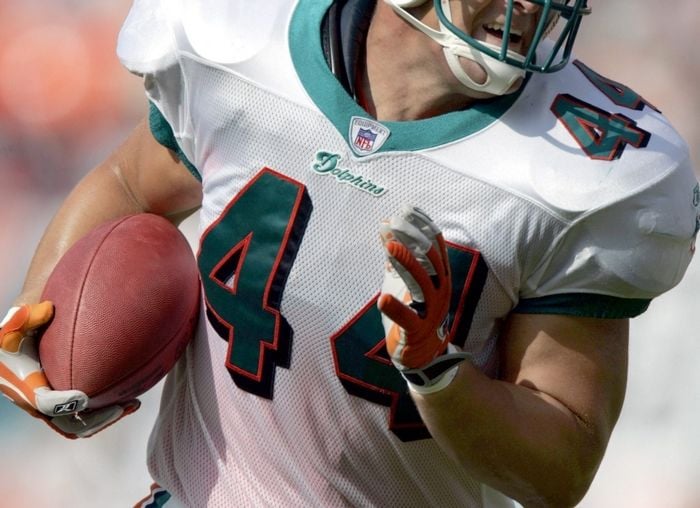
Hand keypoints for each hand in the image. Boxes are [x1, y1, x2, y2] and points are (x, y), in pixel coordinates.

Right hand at [0, 303, 138, 437]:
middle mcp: (38, 404)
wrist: (23, 337)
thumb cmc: (25, 325)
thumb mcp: (21, 318)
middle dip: (97, 419)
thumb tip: (47, 309)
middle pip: (69, 424)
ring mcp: (54, 407)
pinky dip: (107, 410)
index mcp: (25, 387)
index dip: (64, 403)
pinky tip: (131, 395)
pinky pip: (87, 416)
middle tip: (123, 405)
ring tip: (133, 403)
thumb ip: (29, 315)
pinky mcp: (66, 403)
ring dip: (107, 417)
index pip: (45, 403)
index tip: (85, 398)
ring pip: (82, 425)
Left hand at [378, 205, 466, 392]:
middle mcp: (439, 291)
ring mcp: (431, 311)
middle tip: (394, 223)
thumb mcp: (401, 280)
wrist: (422, 355)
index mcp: (438, 277)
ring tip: (389, 248)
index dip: (422, 226)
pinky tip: (383, 299)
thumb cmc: (412, 312)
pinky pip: (409, 319)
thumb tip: (385, 226)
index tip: (406, 209)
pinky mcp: (417, 330)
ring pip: (422, 285)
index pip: (435, 246)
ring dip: (406, 265)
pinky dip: (396, 309)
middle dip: (413, 239)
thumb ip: (395, 255)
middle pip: (431, 260)